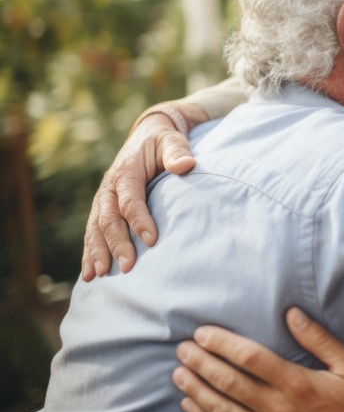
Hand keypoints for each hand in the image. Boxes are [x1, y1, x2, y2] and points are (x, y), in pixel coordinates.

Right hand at [80, 105, 200, 280]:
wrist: (147, 136)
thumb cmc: (163, 142)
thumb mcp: (171, 140)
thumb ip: (177, 152)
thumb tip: (186, 165)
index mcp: (126, 171)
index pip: (130, 200)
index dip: (140, 220)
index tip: (152, 241)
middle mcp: (109, 187)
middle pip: (109, 219)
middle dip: (117, 244)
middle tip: (129, 267)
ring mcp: (103, 199)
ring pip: (95, 229)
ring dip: (97, 252)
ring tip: (102, 275)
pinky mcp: (103, 209)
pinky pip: (93, 232)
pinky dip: (89, 253)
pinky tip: (90, 274)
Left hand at [172, 307, 343, 411]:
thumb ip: (319, 339)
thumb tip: (291, 314)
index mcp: (297, 383)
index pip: (249, 357)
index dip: (222, 343)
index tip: (203, 332)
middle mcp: (278, 409)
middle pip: (228, 382)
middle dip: (201, 363)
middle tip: (182, 349)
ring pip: (221, 410)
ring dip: (196, 391)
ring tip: (178, 374)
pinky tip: (192, 408)